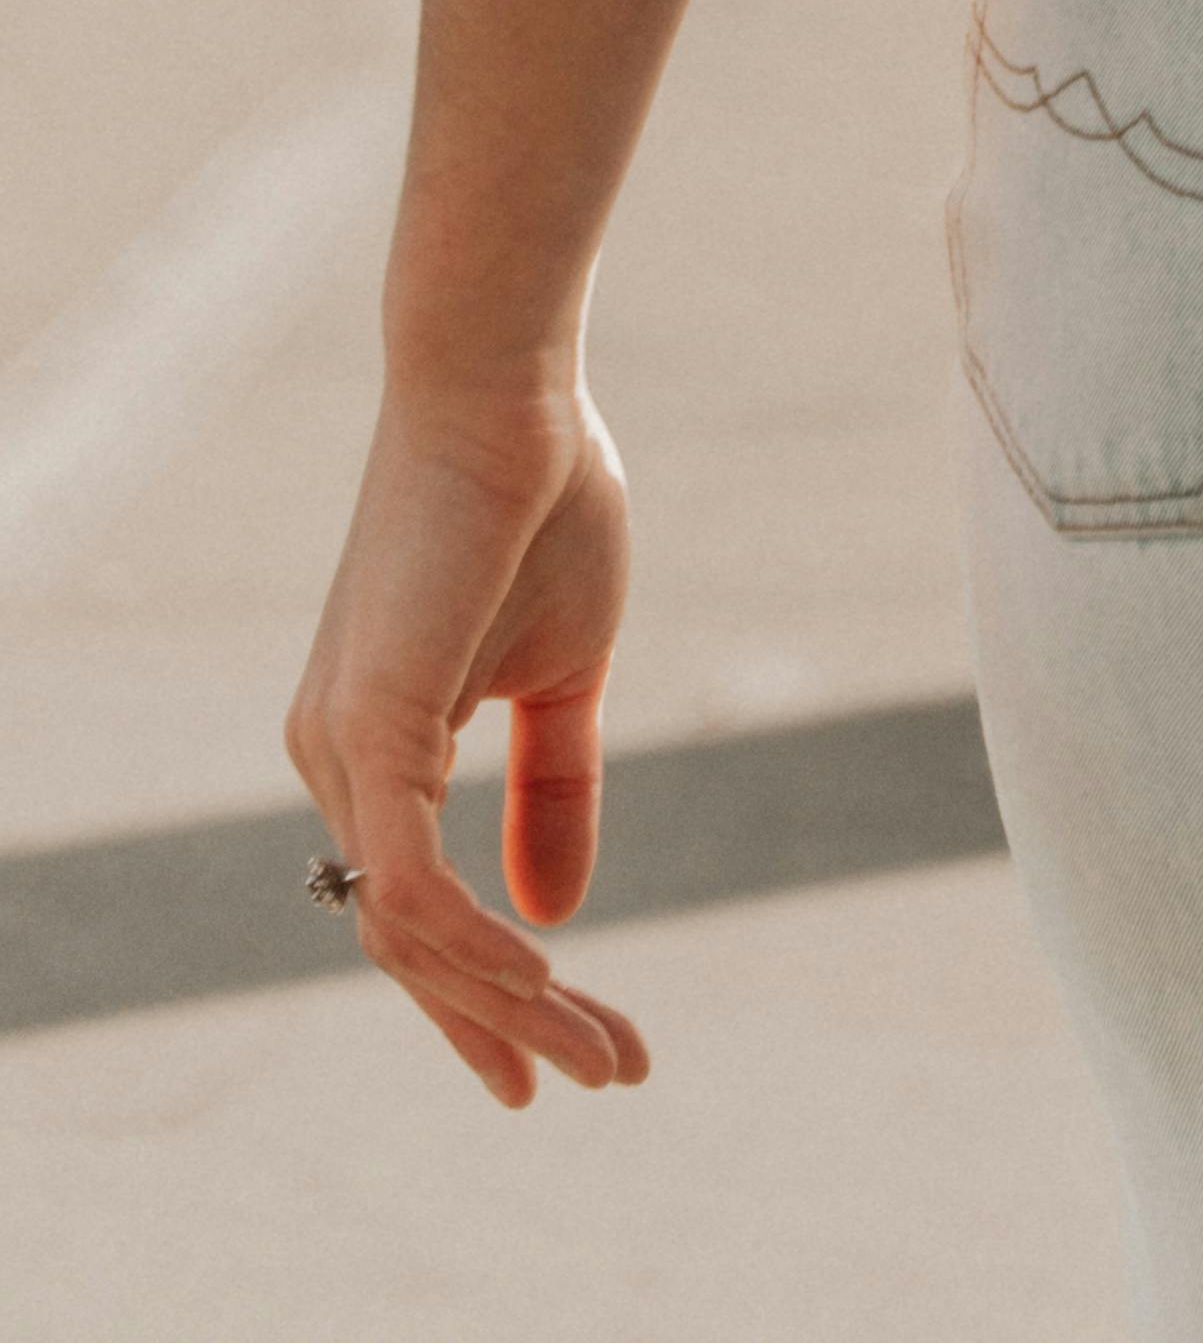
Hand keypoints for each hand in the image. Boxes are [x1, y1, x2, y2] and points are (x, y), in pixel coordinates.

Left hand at [286, 374, 653, 1103]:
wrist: (510, 389)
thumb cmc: (538, 502)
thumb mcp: (567, 675)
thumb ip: (555, 791)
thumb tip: (558, 916)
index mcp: (374, 744)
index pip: (418, 910)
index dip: (487, 994)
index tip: (562, 1052)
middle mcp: (334, 759)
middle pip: (410, 944)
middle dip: (509, 1023)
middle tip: (608, 1073)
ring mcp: (340, 747)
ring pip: (411, 931)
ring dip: (510, 1002)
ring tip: (602, 1047)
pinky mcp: (368, 728)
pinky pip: (408, 880)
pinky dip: (472, 942)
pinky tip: (545, 973)